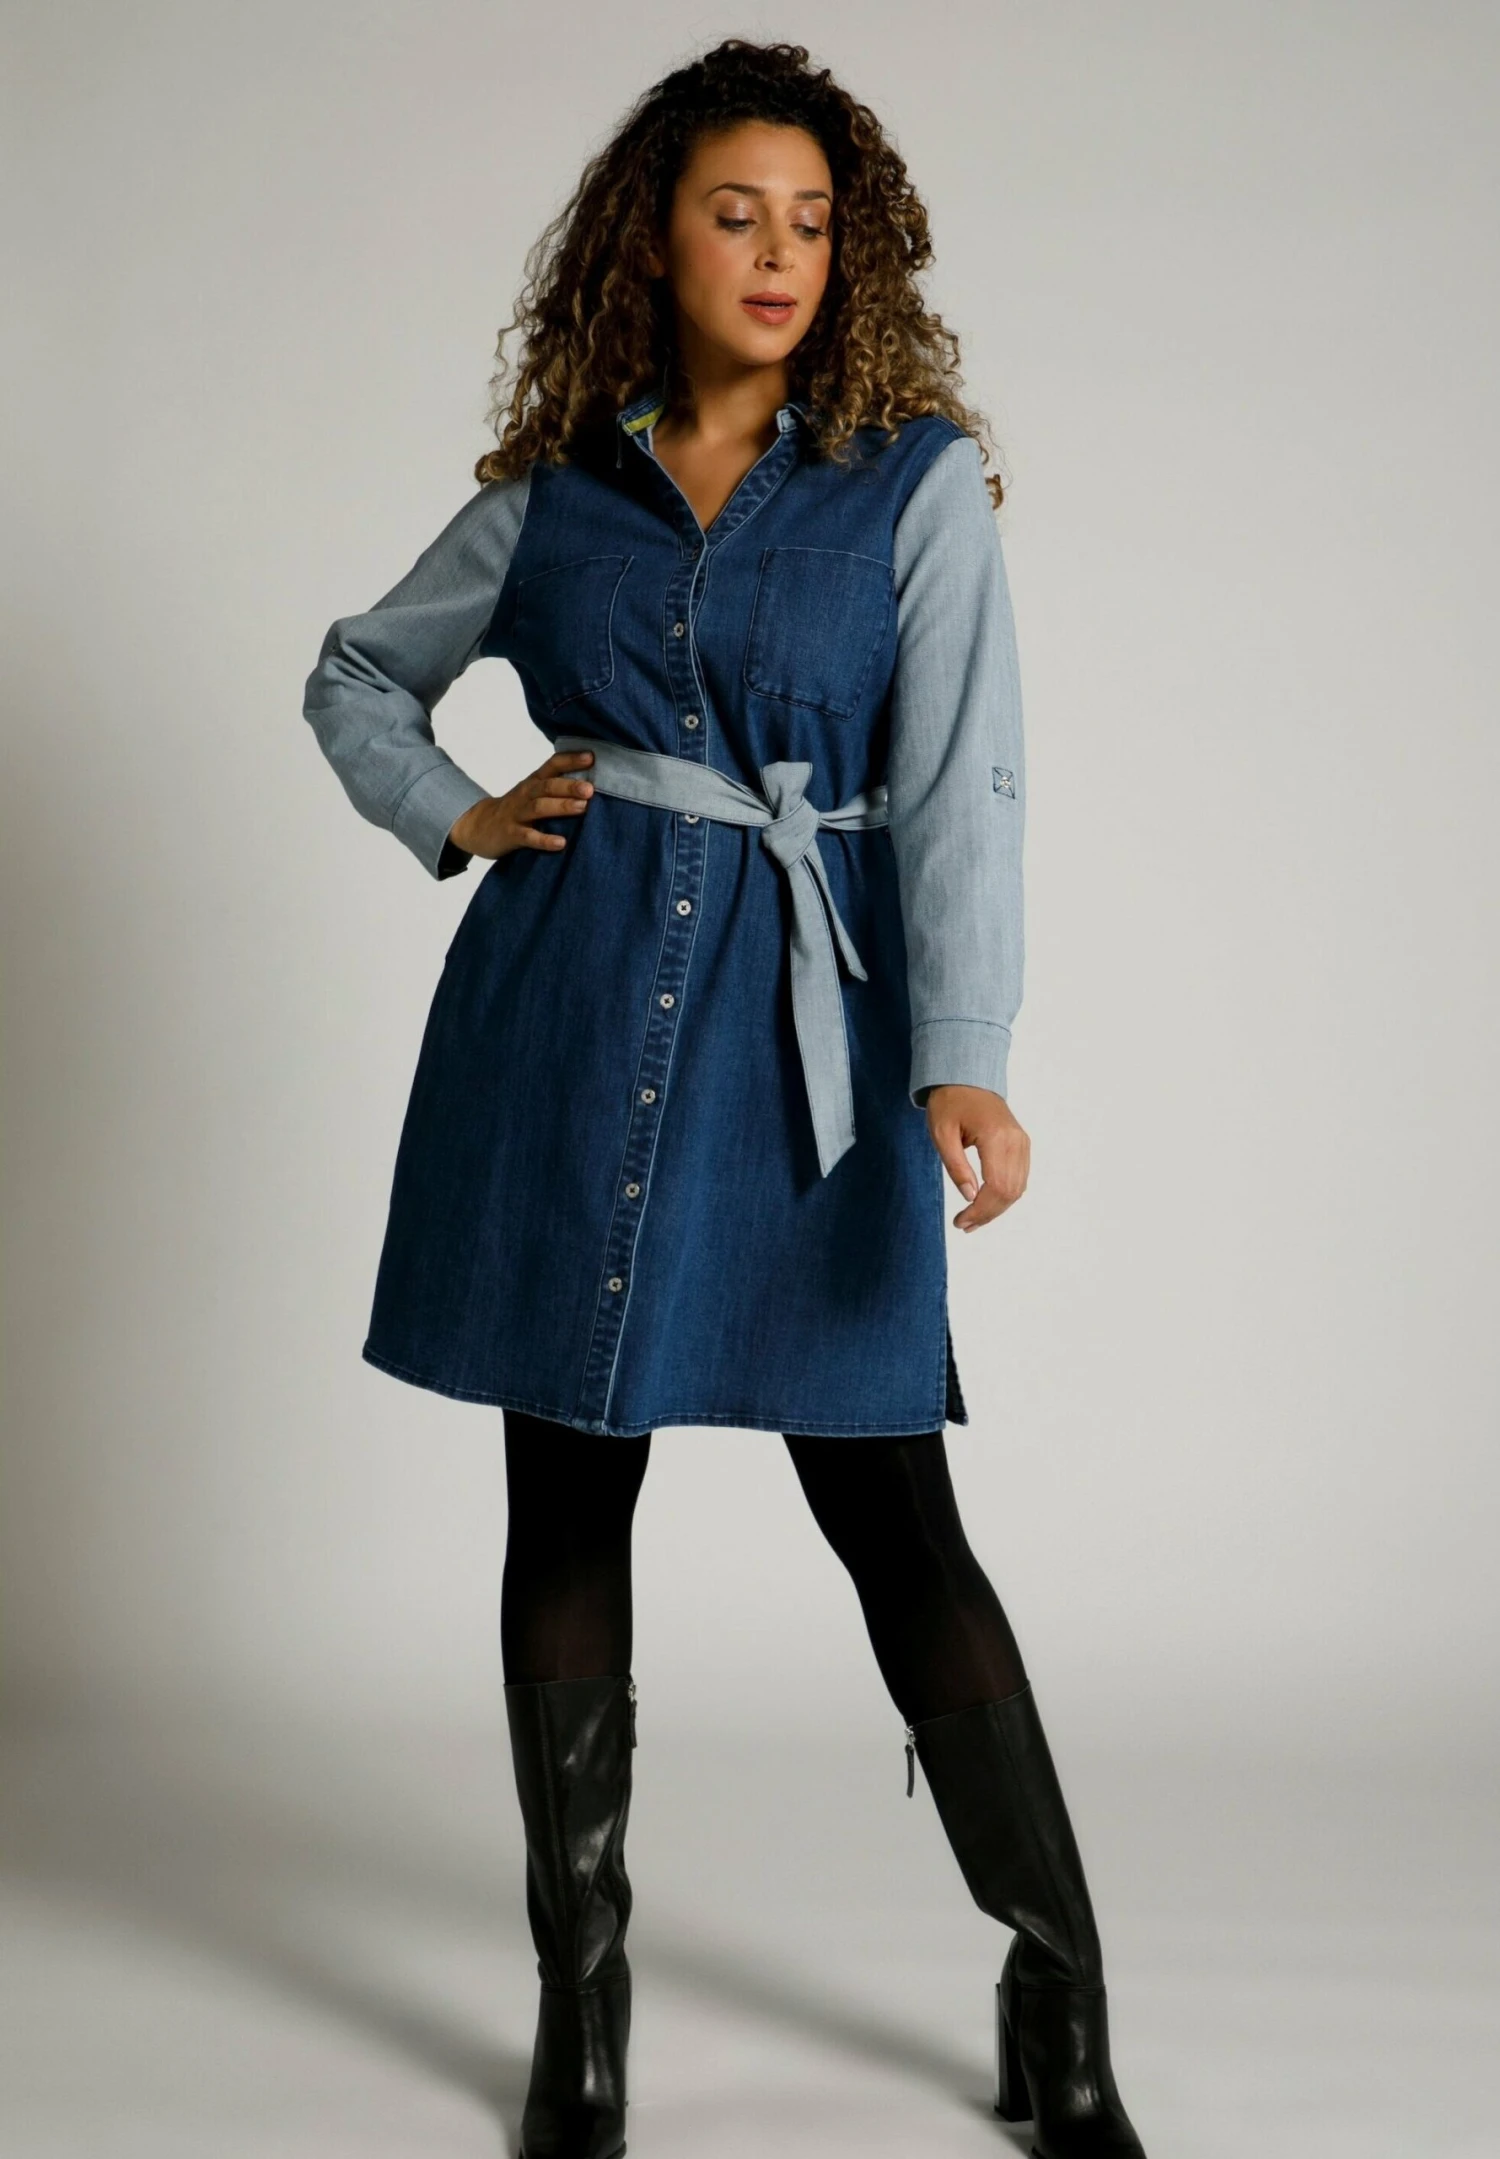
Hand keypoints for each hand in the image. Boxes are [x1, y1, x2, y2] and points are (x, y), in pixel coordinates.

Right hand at [448, 749, 595, 857]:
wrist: (479, 826)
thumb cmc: (516, 808)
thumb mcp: (532, 792)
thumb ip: (556, 786)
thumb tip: (594, 783)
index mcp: (534, 782)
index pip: (552, 765)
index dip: (570, 760)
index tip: (591, 757)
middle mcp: (526, 794)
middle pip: (547, 786)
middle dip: (569, 786)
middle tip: (590, 789)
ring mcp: (517, 814)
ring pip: (539, 807)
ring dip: (561, 807)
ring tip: (582, 808)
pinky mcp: (511, 834)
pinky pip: (529, 837)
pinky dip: (544, 840)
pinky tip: (561, 843)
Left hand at [926, 1085, 1029, 1231]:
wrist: (967, 1077)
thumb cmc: (950, 1102)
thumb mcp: (942, 1134)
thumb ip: (956, 1167)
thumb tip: (969, 1197)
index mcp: (996, 1137)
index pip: (997, 1186)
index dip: (980, 1211)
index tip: (961, 1222)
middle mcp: (1016, 1141)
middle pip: (1010, 1192)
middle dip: (988, 1214)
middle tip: (963, 1225)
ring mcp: (1022, 1142)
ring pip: (1018, 1188)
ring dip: (997, 1209)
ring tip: (972, 1220)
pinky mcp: (1022, 1144)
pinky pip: (1019, 1178)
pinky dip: (1004, 1196)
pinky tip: (985, 1204)